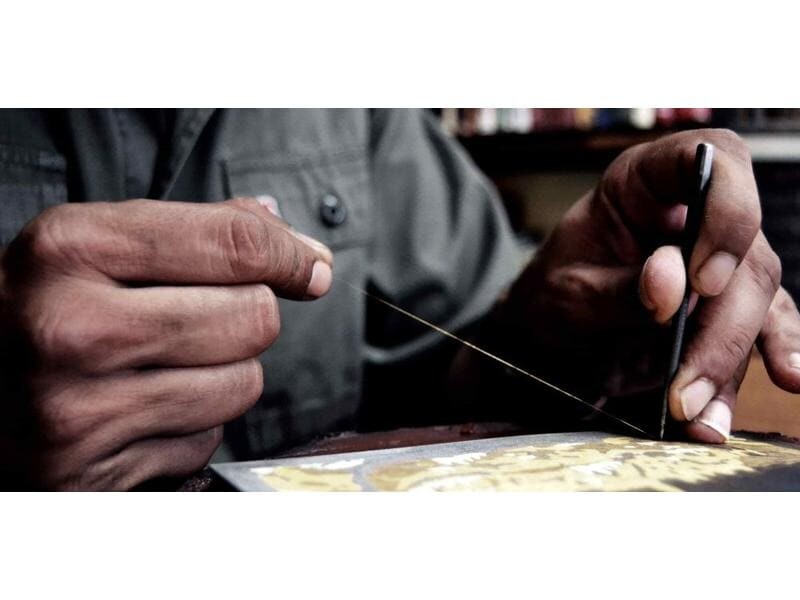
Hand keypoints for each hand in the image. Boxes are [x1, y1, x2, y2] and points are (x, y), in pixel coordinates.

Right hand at [0, 198, 332, 488]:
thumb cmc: (35, 309)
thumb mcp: (88, 245)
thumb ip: (192, 230)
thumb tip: (285, 235)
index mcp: (70, 249)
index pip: (234, 244)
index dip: (289, 253)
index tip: (309, 266)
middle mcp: (70, 330)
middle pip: (254, 317)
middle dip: (246, 314)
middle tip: (199, 316)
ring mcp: (78, 411)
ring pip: (242, 385)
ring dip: (223, 374)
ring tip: (162, 363)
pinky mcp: (90, 475)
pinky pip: (205, 441)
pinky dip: (192, 426)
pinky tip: (141, 409)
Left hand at [503, 129, 799, 441]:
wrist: (544, 339)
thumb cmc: (548, 298)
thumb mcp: (566, 293)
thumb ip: (618, 290)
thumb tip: (672, 286)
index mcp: (644, 181)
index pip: (710, 160)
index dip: (726, 211)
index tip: (702, 280)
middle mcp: (691, 213)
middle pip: (743, 252)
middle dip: (720, 327)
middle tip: (684, 387)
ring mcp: (715, 259)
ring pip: (755, 300)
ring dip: (729, 362)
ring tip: (699, 414)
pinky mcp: (725, 304)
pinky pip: (759, 328)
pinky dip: (759, 360)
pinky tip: (785, 377)